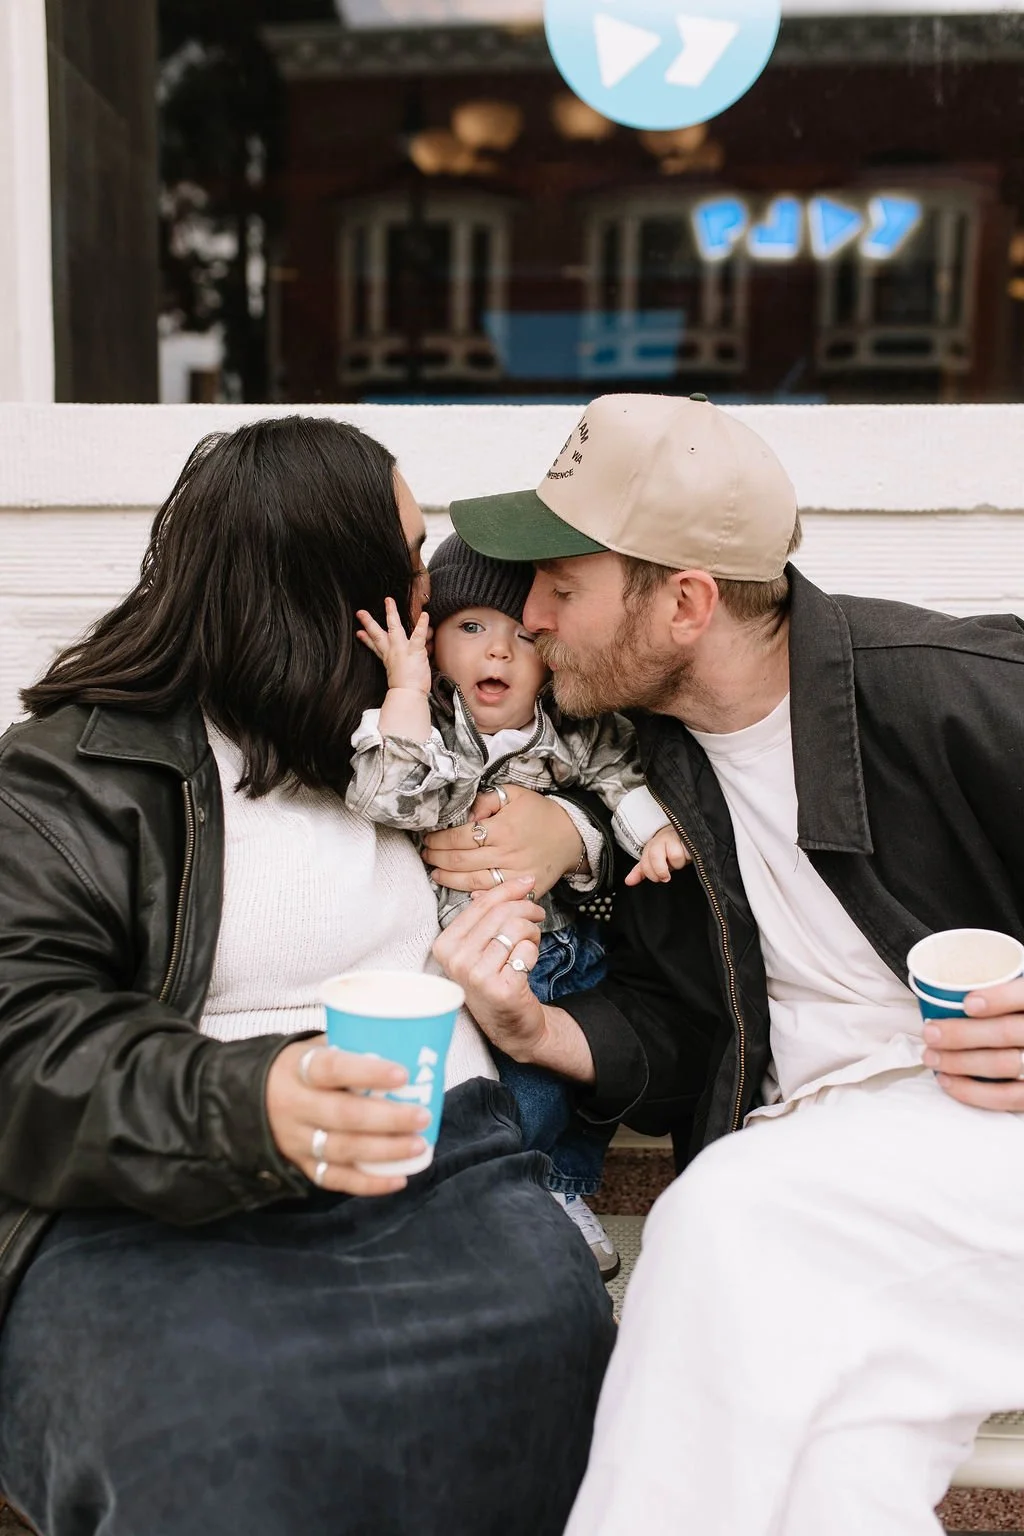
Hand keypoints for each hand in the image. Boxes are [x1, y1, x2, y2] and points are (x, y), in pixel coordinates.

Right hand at [266, 1036, 431, 1194]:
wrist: (251, 1100)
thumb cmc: (300, 1069)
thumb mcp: (314, 1049)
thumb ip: (351, 1047)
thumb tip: (408, 1047)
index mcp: (298, 1069)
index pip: (332, 1068)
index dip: (368, 1072)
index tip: (402, 1074)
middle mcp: (295, 1106)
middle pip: (343, 1115)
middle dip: (388, 1118)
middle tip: (422, 1116)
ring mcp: (297, 1140)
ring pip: (342, 1150)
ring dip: (385, 1151)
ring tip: (418, 1144)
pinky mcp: (302, 1165)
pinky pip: (335, 1179)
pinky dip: (368, 1182)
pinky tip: (399, 1178)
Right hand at [355, 597, 430, 693]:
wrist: (408, 695)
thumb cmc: (405, 689)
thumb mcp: (396, 677)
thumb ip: (395, 669)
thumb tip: (393, 667)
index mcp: (388, 659)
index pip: (375, 646)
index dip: (366, 639)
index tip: (359, 632)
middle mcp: (392, 652)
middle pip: (378, 634)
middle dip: (368, 622)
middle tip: (360, 612)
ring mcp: (402, 649)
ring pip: (394, 628)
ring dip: (390, 614)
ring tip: (388, 601)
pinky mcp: (414, 651)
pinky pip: (417, 635)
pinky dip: (421, 625)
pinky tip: (424, 615)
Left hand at [422, 785, 582, 897]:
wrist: (571, 835)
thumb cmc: (538, 813)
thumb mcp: (513, 795)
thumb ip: (485, 801)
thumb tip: (464, 815)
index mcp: (503, 828)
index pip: (460, 837)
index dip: (439, 839)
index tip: (428, 838)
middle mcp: (508, 853)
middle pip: (462, 860)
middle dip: (437, 858)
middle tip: (426, 855)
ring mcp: (516, 874)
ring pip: (473, 881)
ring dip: (448, 878)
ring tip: (435, 872)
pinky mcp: (525, 888)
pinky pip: (495, 895)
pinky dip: (474, 895)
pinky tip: (460, 890)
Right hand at [432, 878, 547, 1058]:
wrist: (510, 1026)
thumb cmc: (495, 980)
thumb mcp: (481, 947)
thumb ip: (488, 915)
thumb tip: (509, 884)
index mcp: (446, 945)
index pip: (480, 905)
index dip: (508, 889)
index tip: (527, 882)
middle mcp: (456, 960)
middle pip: (501, 914)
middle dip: (526, 909)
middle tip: (537, 915)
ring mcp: (477, 976)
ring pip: (515, 929)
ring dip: (532, 932)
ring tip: (531, 942)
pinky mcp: (501, 989)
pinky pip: (526, 951)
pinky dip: (533, 952)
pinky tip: (526, 963)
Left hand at [624, 825, 690, 886]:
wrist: (687, 832)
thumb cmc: (671, 849)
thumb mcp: (655, 861)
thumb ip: (642, 871)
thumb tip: (628, 881)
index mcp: (652, 845)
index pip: (644, 862)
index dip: (650, 873)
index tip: (658, 878)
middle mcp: (662, 839)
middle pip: (655, 855)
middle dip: (660, 870)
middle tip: (666, 876)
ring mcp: (676, 837)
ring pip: (675, 855)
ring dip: (679, 863)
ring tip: (681, 860)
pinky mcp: (689, 836)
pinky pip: (689, 852)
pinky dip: (688, 857)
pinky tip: (688, 855)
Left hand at [922, 978, 1023, 1109]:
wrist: (1023, 1044)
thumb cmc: (1011, 1014)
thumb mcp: (1012, 991)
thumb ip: (996, 984)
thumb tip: (950, 983)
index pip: (1023, 996)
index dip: (999, 999)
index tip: (967, 1003)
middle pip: (1007, 1032)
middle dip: (962, 1034)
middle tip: (930, 1032)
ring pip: (1003, 1064)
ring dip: (960, 1062)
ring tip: (931, 1056)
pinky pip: (1006, 1096)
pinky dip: (972, 1091)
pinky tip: (946, 1081)